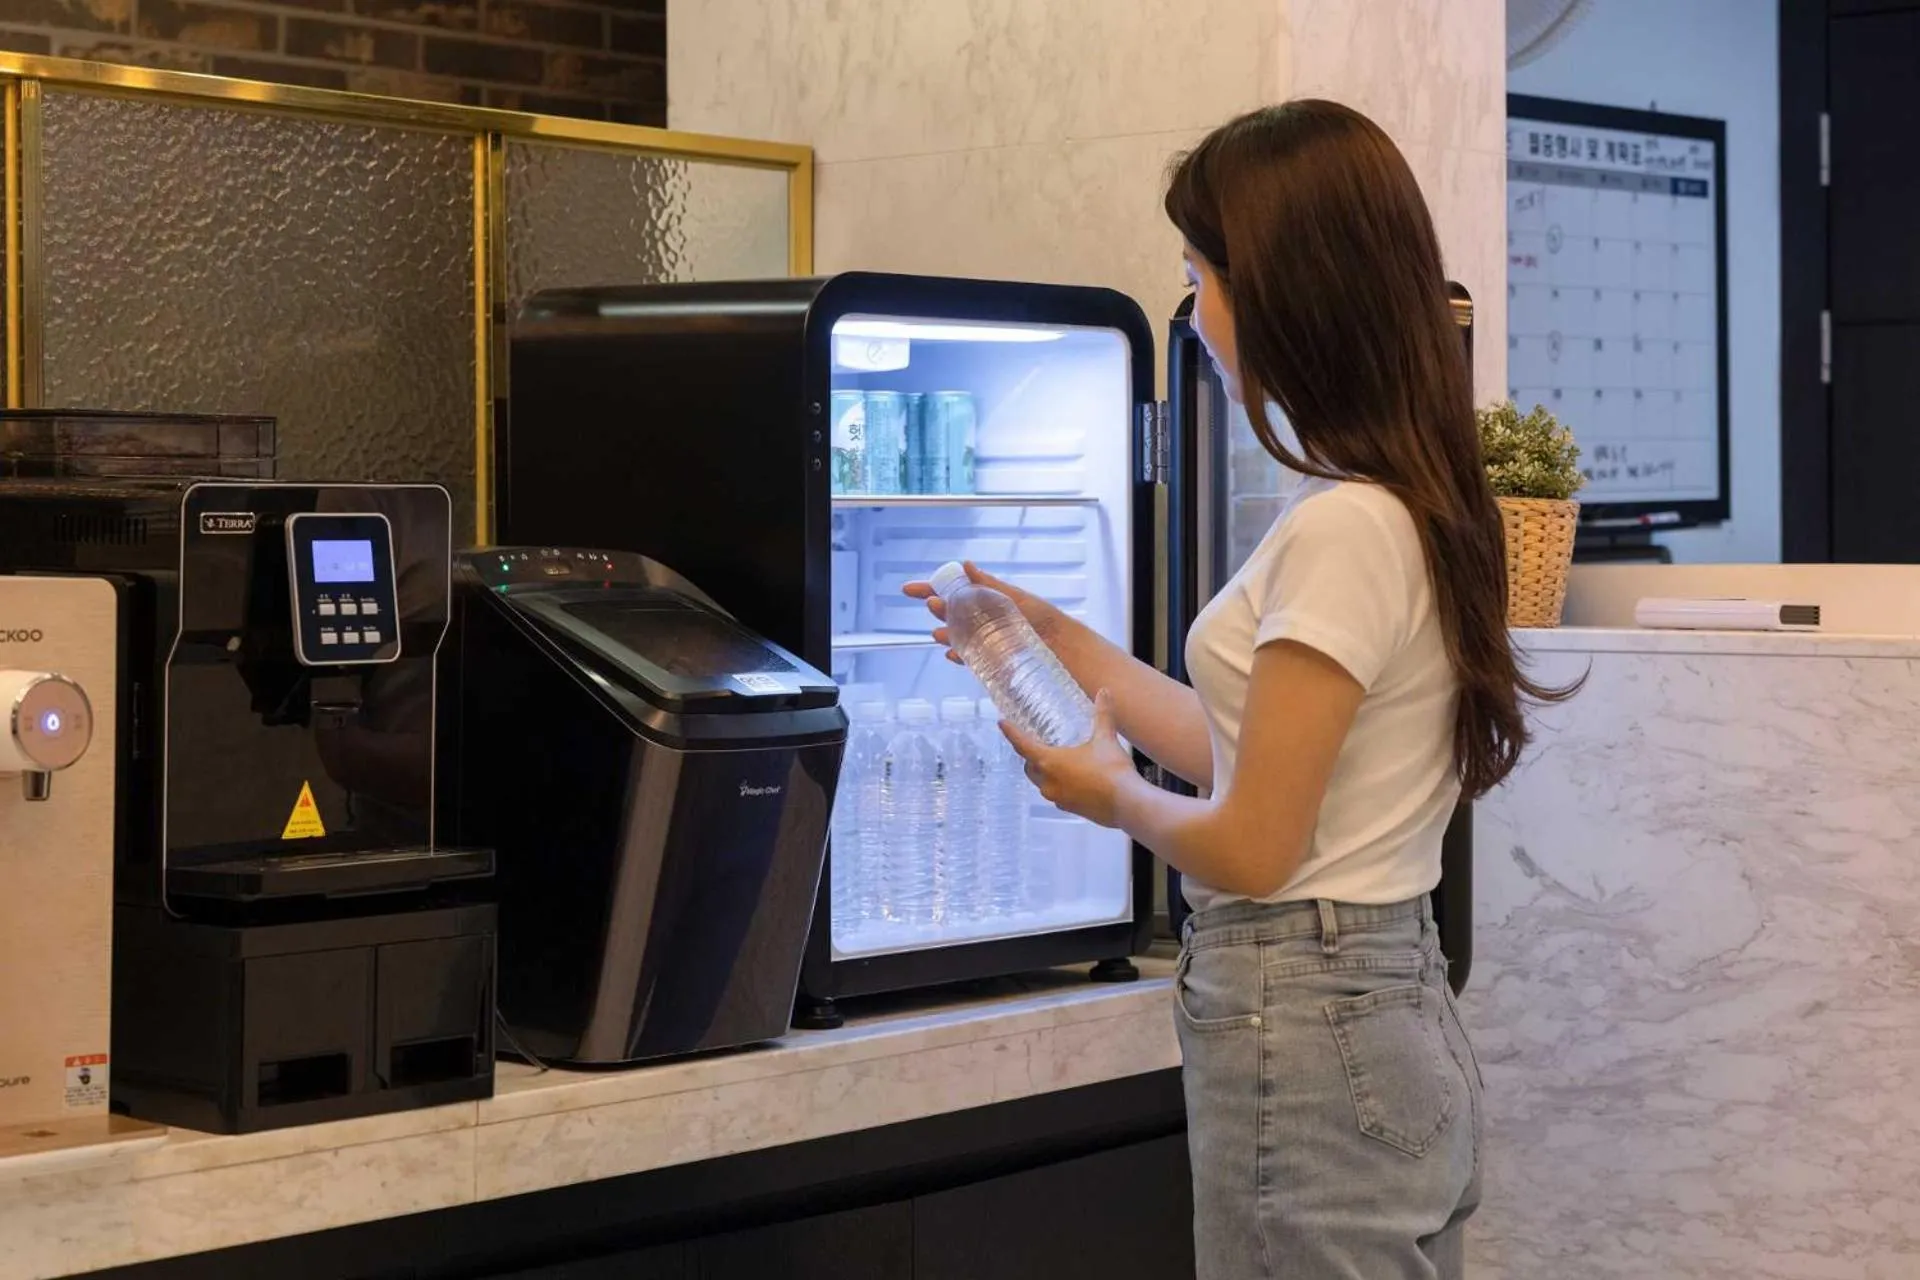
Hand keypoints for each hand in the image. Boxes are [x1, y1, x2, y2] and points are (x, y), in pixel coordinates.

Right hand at [901, 561, 1062, 664]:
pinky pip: (969, 657)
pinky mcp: (991, 659)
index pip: (953, 590)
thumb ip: (988, 585)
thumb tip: (964, 565)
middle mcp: (983, 618)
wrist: (1063, 648)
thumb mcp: (1014, 598)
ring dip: (945, 634)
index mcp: (986, 598)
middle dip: (938, 609)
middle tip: (931, 605)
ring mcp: (986, 639)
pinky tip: (952, 654)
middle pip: (951, 613)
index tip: (908, 590)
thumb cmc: (1043, 618)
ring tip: (939, 634)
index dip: (930, 588)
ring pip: (956, 635)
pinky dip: (959, 655)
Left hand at [999, 690, 1134, 828]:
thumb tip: (1104, 693)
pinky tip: (1074, 779)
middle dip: (1029, 755)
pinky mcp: (1070, 808)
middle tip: (1033, 743)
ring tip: (1057, 760)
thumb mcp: (1106, 739)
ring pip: (1042, 783)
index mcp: (1050, 763)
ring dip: (1044, 771)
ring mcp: (1058, 798)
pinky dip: (1060, 785)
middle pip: (1029, 767)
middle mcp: (1048, 782)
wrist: (1128, 804)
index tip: (1001, 723)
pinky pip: (1057, 794)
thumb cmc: (1112, 771)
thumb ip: (1102, 715)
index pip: (1022, 745)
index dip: (1011, 732)